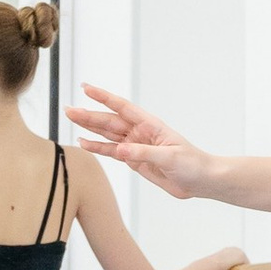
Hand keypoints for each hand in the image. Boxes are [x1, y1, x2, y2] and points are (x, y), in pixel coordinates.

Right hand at [70, 82, 206, 198]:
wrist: (201, 181)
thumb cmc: (193, 164)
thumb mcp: (170, 157)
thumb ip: (144, 152)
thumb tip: (121, 150)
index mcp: (151, 125)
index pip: (123, 107)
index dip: (104, 97)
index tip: (87, 88)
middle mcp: (140, 132)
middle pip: (110, 120)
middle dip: (90, 114)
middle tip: (69, 109)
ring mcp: (136, 145)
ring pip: (108, 134)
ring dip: (90, 128)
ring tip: (72, 120)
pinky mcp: (134, 160)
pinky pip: (112, 152)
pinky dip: (98, 148)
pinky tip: (84, 143)